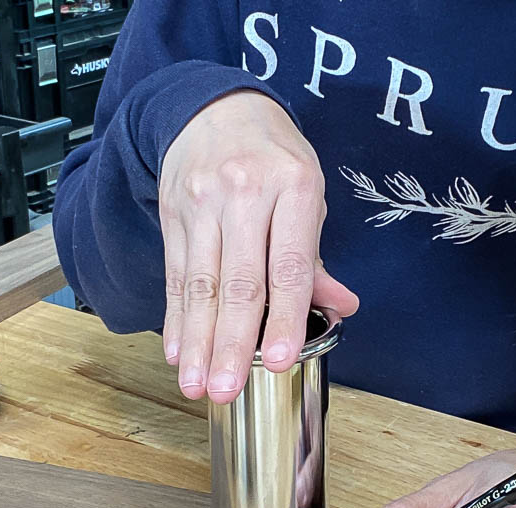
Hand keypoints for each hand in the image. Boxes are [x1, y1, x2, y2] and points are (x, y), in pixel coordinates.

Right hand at [159, 91, 358, 403]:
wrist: (217, 109)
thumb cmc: (274, 160)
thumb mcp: (307, 196)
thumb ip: (317, 260)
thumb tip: (342, 309)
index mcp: (293, 187)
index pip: (288, 266)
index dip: (283, 318)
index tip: (276, 361)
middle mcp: (245, 193)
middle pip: (238, 282)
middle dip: (231, 344)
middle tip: (227, 390)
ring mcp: (203, 202)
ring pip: (199, 284)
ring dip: (198, 342)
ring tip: (199, 385)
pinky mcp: (173, 213)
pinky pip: (175, 274)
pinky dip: (176, 319)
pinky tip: (177, 353)